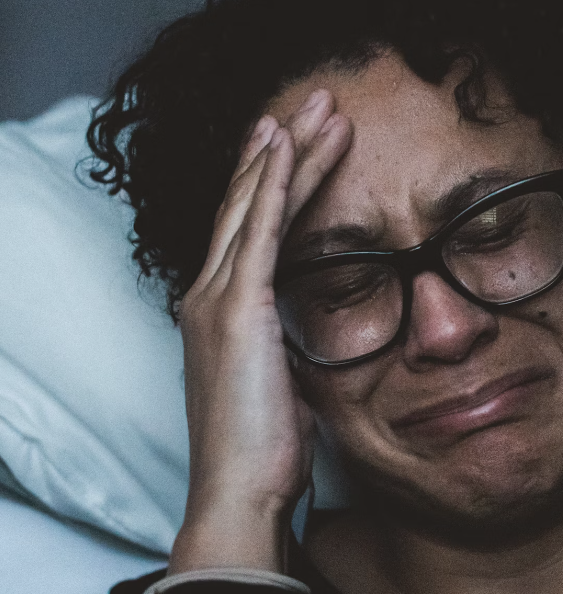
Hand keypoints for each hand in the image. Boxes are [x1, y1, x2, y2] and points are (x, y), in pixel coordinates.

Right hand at [168, 90, 352, 574]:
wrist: (241, 492)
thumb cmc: (265, 452)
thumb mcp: (282, 384)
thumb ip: (287, 347)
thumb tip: (308, 336)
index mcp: (221, 313)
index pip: (249, 229)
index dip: (273, 180)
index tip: (299, 141)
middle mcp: (209, 294)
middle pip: (249, 202)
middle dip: (283, 147)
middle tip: (316, 101)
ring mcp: (218, 298)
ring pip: (257, 203)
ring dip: (289, 150)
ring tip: (321, 106)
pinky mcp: (238, 308)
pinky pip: (261, 229)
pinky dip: (277, 182)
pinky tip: (291, 145)